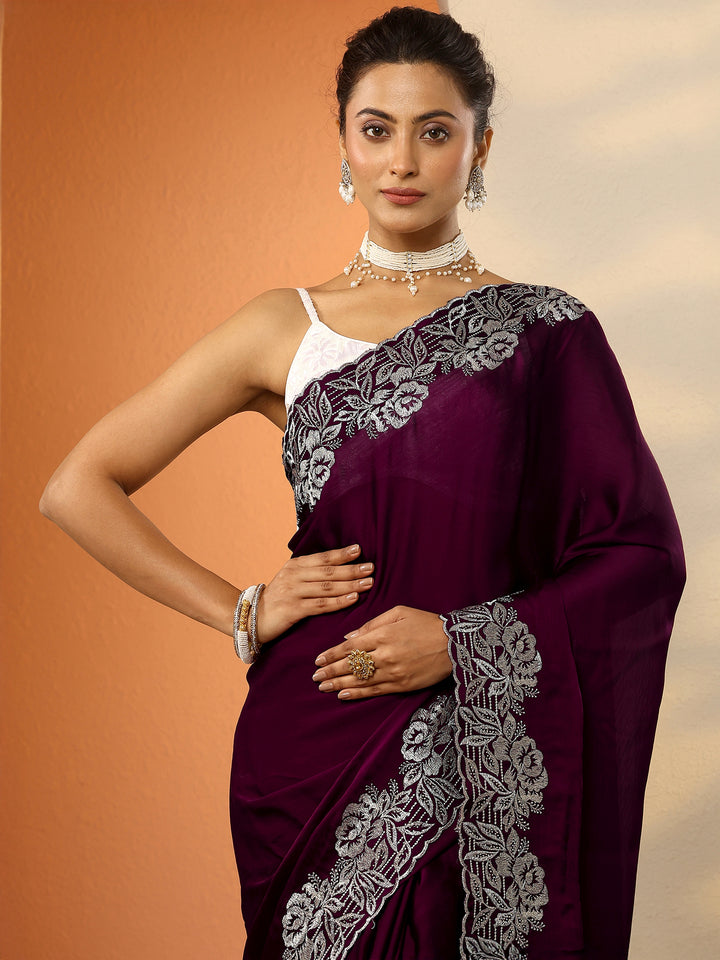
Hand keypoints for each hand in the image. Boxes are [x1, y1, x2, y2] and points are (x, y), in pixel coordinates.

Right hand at [254, 543, 374, 645]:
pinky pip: (321, 605)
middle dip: (351, 569)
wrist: (253, 618)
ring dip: (350, 585)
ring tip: (368, 583)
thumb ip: (310, 572)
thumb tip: (338, 565)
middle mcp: (293, 575)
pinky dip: (339, 601)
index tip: (359, 550)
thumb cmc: (279, 599)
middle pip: (328, 571)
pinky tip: (353, 598)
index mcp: (295, 565)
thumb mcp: (291, 579)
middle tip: (371, 567)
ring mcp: (293, 592)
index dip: (341, 554)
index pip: (322, 558)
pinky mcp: (293, 609)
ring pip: (327, 587)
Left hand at [311, 605, 451, 700]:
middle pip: (350, 665)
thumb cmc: (425, 623)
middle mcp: (384, 655)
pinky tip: (343, 695)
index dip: (331, 654)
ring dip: (339, 684)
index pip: (349, 647)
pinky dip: (357, 693)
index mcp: (382, 635)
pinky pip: (375, 691)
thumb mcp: (398, 613)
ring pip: (359, 680)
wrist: (454, 644)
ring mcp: (393, 672)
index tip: (318, 660)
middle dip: (330, 671)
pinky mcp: (401, 685)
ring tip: (323, 687)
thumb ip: (371, 624)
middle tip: (315, 676)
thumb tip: (349, 637)